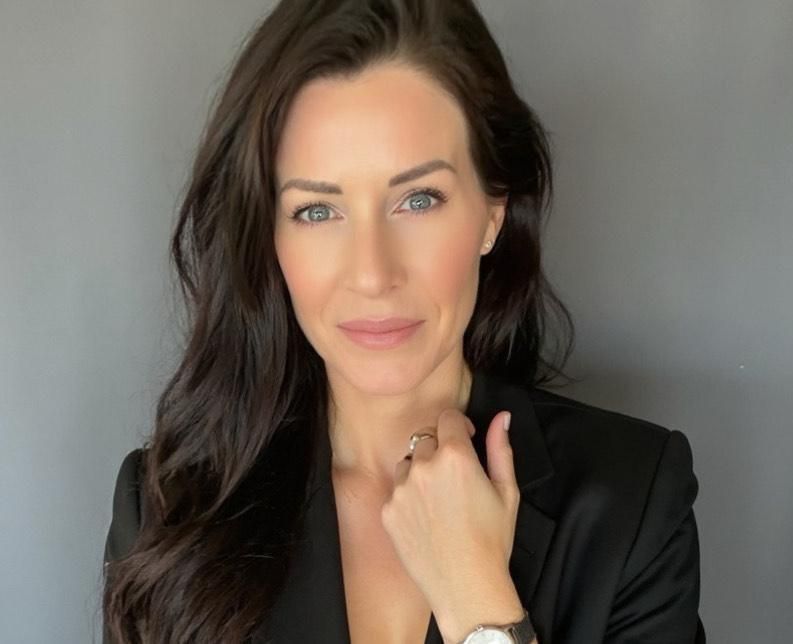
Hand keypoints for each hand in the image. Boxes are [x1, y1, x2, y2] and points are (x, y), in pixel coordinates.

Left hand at [379, 408, 521, 634]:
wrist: (466, 586)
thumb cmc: (492, 540)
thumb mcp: (507, 491)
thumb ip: (501, 448)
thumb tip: (502, 417)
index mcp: (456, 456)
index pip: (447, 417)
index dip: (459, 426)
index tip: (466, 440)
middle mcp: (424, 467)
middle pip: (426, 438)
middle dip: (440, 449)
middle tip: (455, 477)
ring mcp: (402, 489)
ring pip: (408, 463)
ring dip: (421, 471)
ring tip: (439, 500)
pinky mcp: (388, 511)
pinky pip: (396, 491)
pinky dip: (409, 497)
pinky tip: (427, 518)